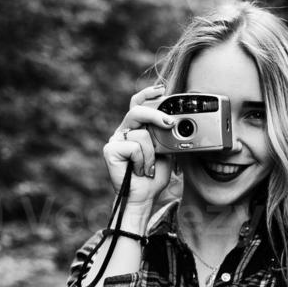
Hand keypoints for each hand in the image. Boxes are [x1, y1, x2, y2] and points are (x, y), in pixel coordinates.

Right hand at [105, 82, 177, 205]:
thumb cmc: (154, 175)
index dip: (148, 94)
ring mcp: (115, 140)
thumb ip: (167, 134)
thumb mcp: (166, 150)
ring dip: (152, 154)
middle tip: (170, 123)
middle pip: (137, 110)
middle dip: (155, 115)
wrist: (144, 196)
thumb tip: (177, 121)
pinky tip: (139, 170)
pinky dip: (143, 161)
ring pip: (141, 134)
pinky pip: (134, 147)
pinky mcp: (110, 150)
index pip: (138, 103)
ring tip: (148, 167)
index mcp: (136, 127)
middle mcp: (124, 131)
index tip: (162, 90)